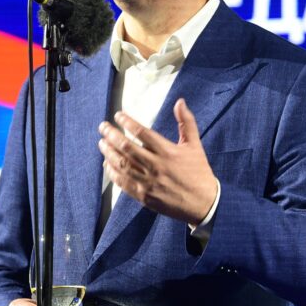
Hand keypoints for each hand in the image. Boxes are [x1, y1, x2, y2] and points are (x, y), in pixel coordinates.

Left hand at [98, 98, 217, 224]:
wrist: (203, 203)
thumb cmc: (199, 171)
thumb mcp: (195, 145)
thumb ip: (186, 122)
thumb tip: (180, 101)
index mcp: (168, 152)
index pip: (141, 132)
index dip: (127, 122)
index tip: (118, 115)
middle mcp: (156, 166)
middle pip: (126, 147)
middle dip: (111, 134)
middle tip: (103, 127)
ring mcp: (148, 182)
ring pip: (121, 164)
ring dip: (108, 152)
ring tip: (102, 142)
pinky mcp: (144, 196)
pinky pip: (122, 183)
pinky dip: (112, 172)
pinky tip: (107, 164)